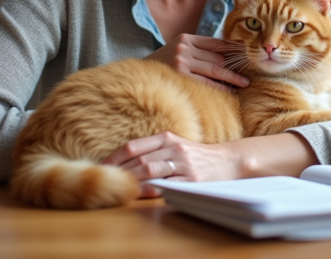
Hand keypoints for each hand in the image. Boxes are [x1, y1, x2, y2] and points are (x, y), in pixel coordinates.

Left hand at [102, 131, 242, 197]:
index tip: (102, 167)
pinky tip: (140, 193)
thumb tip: (124, 160)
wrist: (228, 160)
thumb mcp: (175, 144)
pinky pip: (166, 185)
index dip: (115, 157)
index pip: (133, 146)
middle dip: (120, 172)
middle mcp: (174, 148)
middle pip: (139, 160)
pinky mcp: (192, 179)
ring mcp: (183, 164)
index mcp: (167, 137)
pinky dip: (151, 189)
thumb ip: (153, 149)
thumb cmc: (196, 155)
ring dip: (132, 180)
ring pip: (150, 171)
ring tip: (119, 188)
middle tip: (106, 181)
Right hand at [145, 34, 249, 90]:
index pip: (217, 43)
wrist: (139, 78)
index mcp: (187, 38)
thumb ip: (199, 51)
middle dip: (236, 64)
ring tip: (245, 82)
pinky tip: (230, 91)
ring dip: (232, 77)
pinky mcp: (180, 75)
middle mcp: (184, 47)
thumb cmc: (164, 67)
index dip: (235, 50)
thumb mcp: (179, 52)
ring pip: (215, 69)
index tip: (248, 56)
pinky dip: (220, 87)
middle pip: (218, 56)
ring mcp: (181, 60)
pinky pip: (206, 82)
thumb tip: (228, 56)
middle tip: (252, 71)